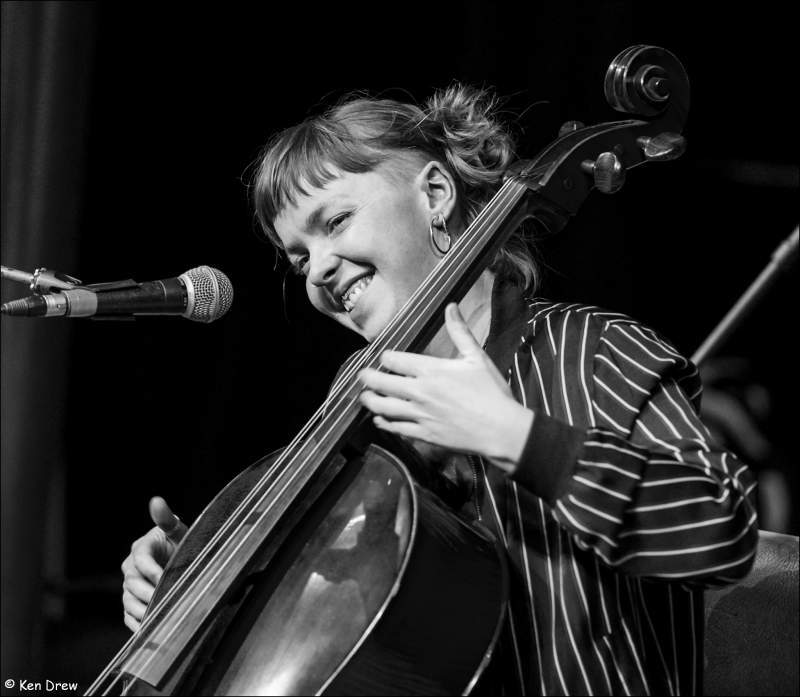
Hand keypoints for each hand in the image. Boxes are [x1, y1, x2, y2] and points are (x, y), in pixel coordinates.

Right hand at [121, 496, 186, 631]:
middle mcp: (130, 568)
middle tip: (163, 602)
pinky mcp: (130, 603)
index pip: (141, 560)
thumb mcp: (177, 530)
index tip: (164, 578)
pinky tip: (149, 629)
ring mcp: (129, 587)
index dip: (152, 570)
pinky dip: (137, 623)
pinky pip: (128, 616)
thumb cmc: (180, 543)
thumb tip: (156, 500)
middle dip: (148, 593)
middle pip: (132, 583)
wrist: (179, 559)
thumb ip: (166, 518)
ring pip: (129, 601)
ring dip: (142, 610)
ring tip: (157, 617)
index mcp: (140, 548)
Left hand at [358, 303, 532, 470]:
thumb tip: (451, 307)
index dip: (385, 357)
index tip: (383, 357)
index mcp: (431, 370)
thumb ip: (459, 332)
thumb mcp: (477, 357)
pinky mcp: (423, 435)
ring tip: (364, 396)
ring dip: (370, 400)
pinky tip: (379, 420)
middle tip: (362, 375)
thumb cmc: (492, 392)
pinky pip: (396, 428)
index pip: (394, 360)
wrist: (501, 430)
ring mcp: (420, 415)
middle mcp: (420, 392)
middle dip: (368, 377)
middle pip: (382, 383)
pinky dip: (384, 423)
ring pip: (383, 407)